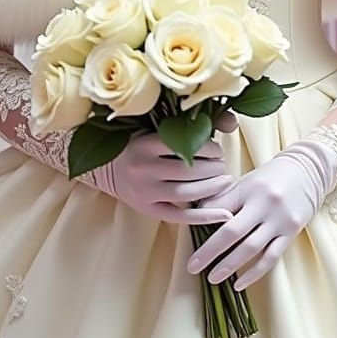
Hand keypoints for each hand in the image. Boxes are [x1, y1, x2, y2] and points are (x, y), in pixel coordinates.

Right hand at [86, 127, 238, 224]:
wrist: (105, 169)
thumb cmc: (135, 145)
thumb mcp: (152, 129)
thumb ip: (187, 124)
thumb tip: (231, 121)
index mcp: (145, 143)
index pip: (184, 145)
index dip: (208, 149)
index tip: (218, 150)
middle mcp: (144, 168)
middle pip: (188, 170)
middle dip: (213, 168)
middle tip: (223, 165)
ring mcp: (146, 191)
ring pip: (187, 193)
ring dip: (212, 188)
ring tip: (225, 181)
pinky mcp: (149, 210)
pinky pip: (181, 216)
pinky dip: (205, 216)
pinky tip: (225, 214)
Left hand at [184, 143, 326, 288]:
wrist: (307, 170)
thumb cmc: (270, 177)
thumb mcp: (246, 181)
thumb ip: (224, 197)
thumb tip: (198, 212)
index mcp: (247, 188)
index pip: (219, 209)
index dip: (201, 225)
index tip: (187, 237)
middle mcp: (263, 204)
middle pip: (232, 231)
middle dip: (210, 251)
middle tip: (192, 267)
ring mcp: (279, 220)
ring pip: (251, 248)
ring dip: (230, 265)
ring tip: (213, 278)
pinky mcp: (291, 233)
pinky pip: (271, 257)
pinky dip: (254, 273)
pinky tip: (240, 284)